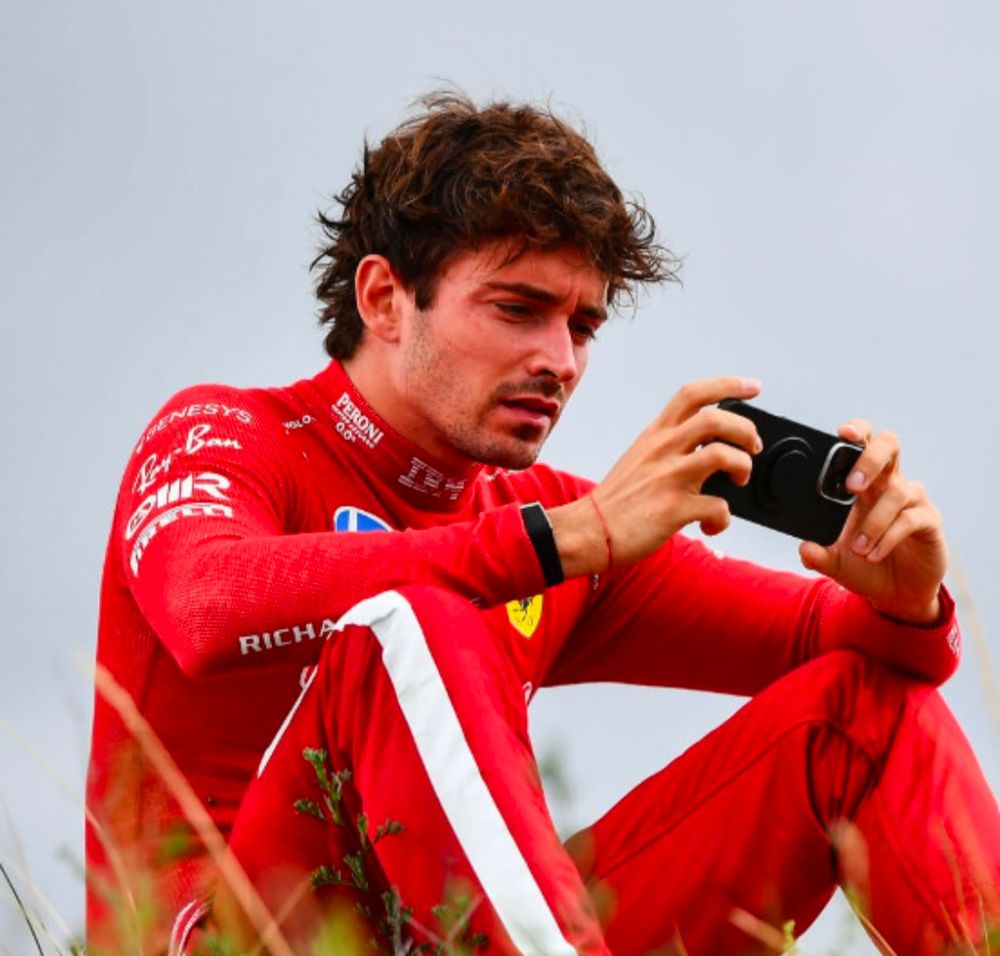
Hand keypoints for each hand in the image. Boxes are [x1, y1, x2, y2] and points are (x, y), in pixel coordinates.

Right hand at [550, 376, 762, 574]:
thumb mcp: (639, 458)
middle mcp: (662, 450)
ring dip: (743, 466)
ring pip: (723, 455)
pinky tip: (711, 524)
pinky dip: (723, 518)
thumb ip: (670, 447)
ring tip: (739, 479)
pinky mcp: (673, 509)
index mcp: (655, 435)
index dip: (728, 384)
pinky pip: (717, 507)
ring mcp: (668, 478)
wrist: (587, 531)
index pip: (693, 394)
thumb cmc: (616, 500)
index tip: (753, 387)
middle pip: (714, 418)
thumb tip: (710, 449)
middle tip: (752, 447)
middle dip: (745, 429)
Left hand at [798, 420, 947, 624]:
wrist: (896, 593)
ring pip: (899, 491)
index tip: (842, 432)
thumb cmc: (864, 565)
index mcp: (865, 483)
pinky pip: (911, 519)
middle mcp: (890, 484)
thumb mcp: (834, 562)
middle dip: (869, 459)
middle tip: (851, 486)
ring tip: (857, 547)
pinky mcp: (929, 522)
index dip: (857, 431)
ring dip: (873, 522)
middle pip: (889, 446)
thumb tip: (803, 548)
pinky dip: (888, 536)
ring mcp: (912, 501)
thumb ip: (817, 555)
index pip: (863, 444)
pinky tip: (873, 554)